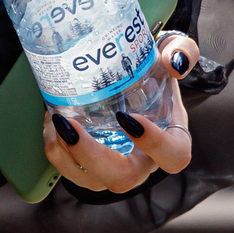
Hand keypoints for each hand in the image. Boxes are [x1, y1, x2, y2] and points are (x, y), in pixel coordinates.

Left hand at [43, 30, 201, 193]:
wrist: (135, 78)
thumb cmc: (157, 72)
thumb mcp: (173, 55)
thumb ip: (181, 51)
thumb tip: (175, 62)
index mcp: (170, 140)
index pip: (173, 156)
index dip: (155, 144)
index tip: (128, 117)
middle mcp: (142, 160)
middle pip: (123, 178)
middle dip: (92, 156)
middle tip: (72, 127)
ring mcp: (115, 167)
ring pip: (92, 181)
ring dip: (67, 155)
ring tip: (56, 122)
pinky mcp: (90, 167)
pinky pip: (72, 170)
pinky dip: (56, 150)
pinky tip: (52, 122)